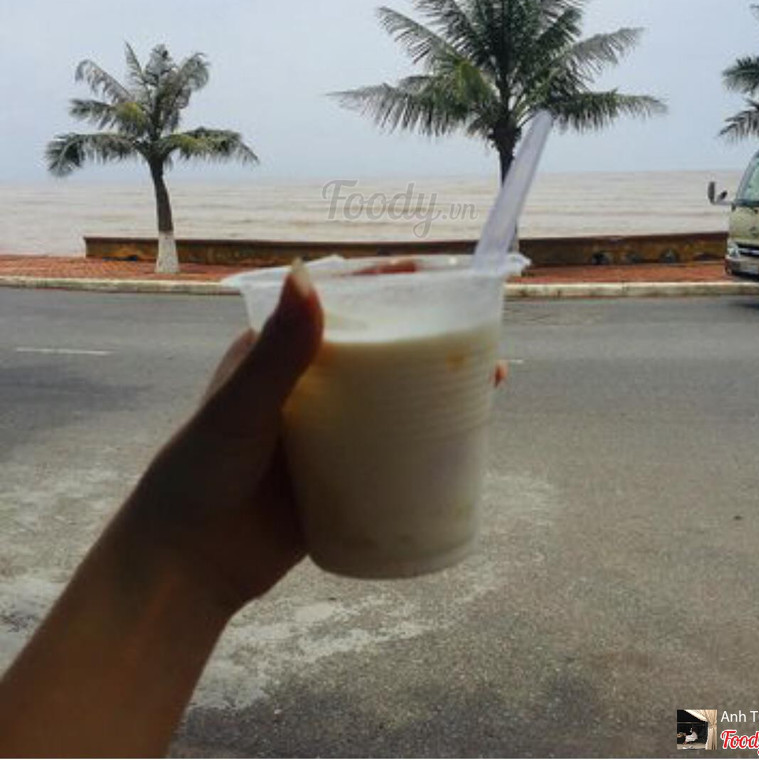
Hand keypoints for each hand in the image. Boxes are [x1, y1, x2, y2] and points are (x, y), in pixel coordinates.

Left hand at [119, 266, 508, 619]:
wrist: (187, 565)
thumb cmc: (201, 472)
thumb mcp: (242, 407)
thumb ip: (276, 351)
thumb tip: (307, 274)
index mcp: (278, 351)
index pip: (341, 302)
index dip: (390, 284)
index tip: (440, 273)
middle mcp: (307, 385)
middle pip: (381, 347)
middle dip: (431, 336)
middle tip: (481, 337)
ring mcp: (327, 432)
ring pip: (395, 397)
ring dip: (439, 386)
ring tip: (490, 383)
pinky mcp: (341, 475)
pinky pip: (394, 449)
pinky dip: (430, 440)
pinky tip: (466, 443)